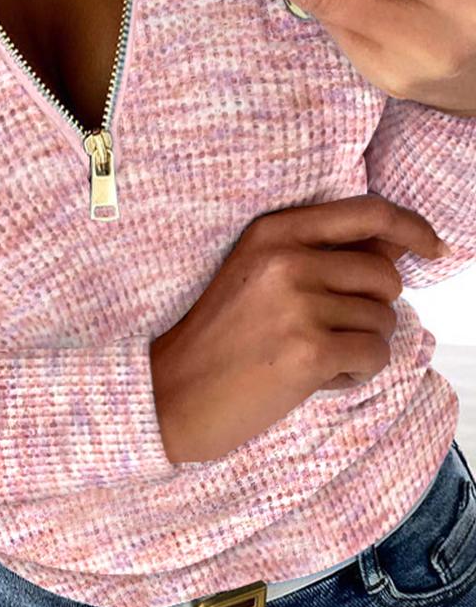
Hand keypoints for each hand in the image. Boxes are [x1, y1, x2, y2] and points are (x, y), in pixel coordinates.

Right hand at [149, 194, 450, 464]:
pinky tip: (316, 378)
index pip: (368, 213)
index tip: (433, 248)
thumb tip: (396, 244)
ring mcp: (298, 305)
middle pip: (383, 275)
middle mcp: (286, 260)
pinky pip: (374, 356)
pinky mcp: (309, 352)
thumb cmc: (217, 339)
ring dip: (360, 345)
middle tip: (331, 331)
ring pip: (383, 320)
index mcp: (272, 232)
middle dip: (373, 308)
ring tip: (311, 357)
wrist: (173, 394)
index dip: (412, 228)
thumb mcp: (257, 275)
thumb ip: (319, 254)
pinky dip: (355, 372)